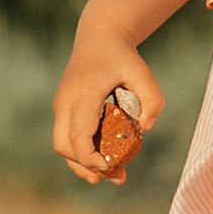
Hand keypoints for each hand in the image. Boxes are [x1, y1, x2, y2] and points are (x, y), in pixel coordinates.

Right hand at [51, 34, 162, 186]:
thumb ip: (152, 99)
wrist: (98, 37)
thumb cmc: (121, 56)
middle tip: (116, 176)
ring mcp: (60, 106)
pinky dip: (81, 153)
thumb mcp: (142, 72)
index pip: (77, 135)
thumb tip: (146, 127)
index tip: (110, 167)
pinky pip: (66, 138)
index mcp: (82, 94)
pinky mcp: (63, 109)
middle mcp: (65, 102)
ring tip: (112, 175)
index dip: (91, 158)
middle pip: (64, 146)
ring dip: (82, 164)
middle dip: (87, 167)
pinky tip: (102, 161)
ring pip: (62, 145)